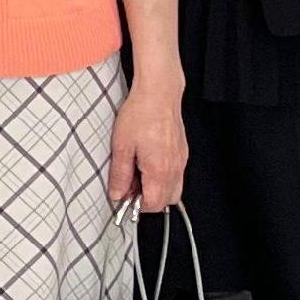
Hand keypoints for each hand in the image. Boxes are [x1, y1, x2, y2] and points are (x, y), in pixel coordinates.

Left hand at [106, 79, 187, 212]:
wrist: (159, 94)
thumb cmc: (140, 115)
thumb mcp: (121, 146)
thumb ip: (120, 175)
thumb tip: (117, 194)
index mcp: (159, 170)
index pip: (152, 204)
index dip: (136, 205)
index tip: (123, 196)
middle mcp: (174, 169)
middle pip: (165, 201)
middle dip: (147, 200)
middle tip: (128, 186)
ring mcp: (181, 161)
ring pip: (173, 190)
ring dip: (155, 190)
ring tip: (137, 174)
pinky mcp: (182, 153)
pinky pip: (176, 176)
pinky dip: (162, 178)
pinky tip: (147, 163)